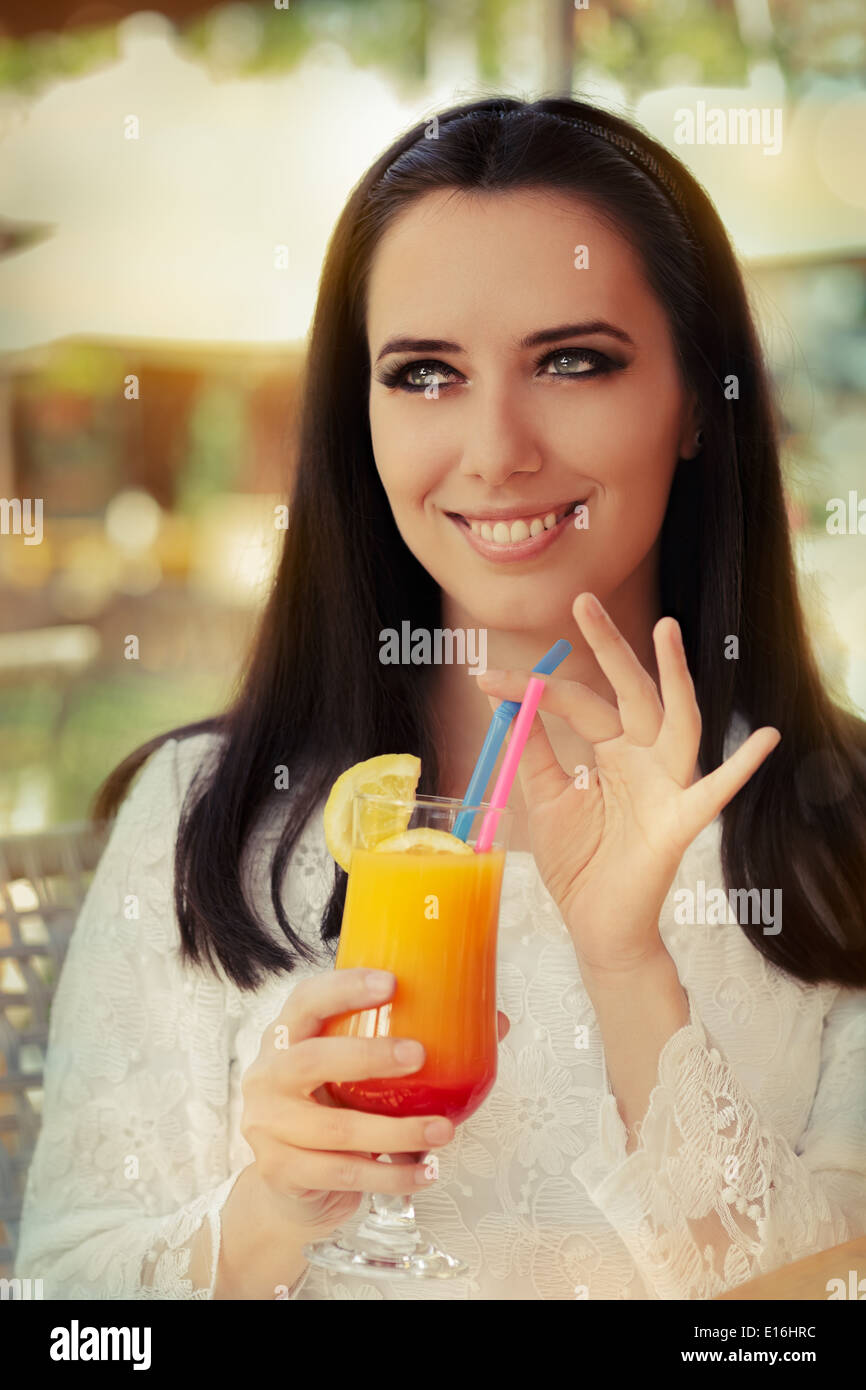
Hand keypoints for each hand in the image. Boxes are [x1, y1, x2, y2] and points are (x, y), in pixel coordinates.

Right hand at [241, 967, 508, 1238]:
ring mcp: (268, 1127)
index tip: (391, 982)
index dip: (343, 988)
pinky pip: (344, 1173)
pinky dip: (391, 1176)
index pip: (305, 1001)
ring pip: (338, 1129)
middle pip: (310, 1059)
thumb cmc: (332, 1116)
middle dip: (367, 1056)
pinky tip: (425, 1173)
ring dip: (398, 1131)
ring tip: (443, 1131)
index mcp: (284, 1039)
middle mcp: (267, 1077)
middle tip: (420, 1055)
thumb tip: (494, 1022)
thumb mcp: (353, 1078)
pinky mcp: (280, 1171)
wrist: (288, 1192)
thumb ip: (406, 1051)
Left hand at [477, 593, 780, 975]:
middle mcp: (643, 759)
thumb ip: (535, 754)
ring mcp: (665, 786)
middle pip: (630, 692)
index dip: (531, 688)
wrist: (595, 926)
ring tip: (666, 629)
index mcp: (610, 752)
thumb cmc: (578, 864)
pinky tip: (765, 738)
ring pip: (676, 720)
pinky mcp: (680, 822)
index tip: (484, 676)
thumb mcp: (546, 801)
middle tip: (582, 600)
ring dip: (674, 675)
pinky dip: (742, 767)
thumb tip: (507, 703)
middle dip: (609, 646)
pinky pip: (715, 792)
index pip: (575, 702)